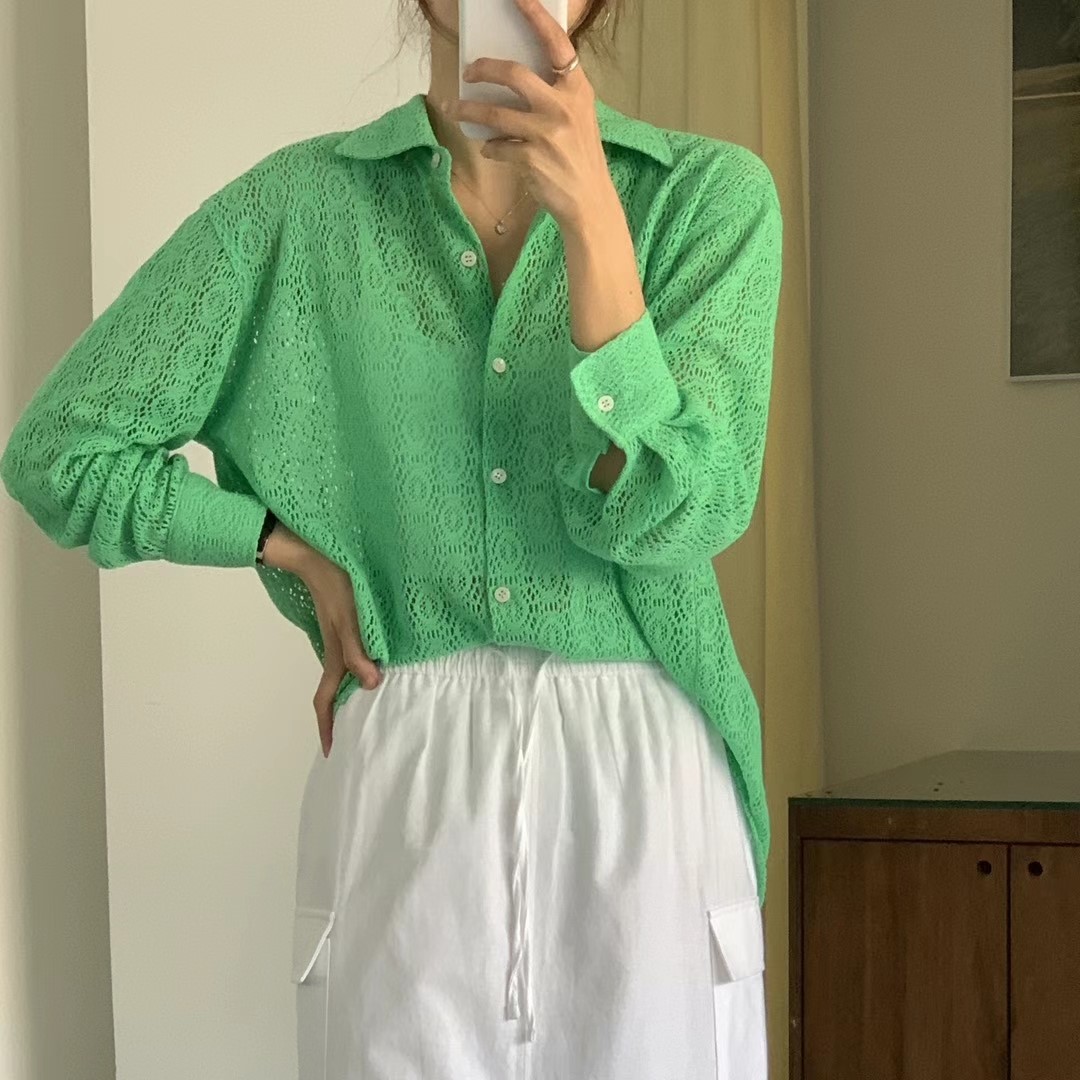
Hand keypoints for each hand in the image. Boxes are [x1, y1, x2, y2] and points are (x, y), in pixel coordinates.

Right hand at [261, 522, 381, 756]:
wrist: (317, 554)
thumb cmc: (336, 586)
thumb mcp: (350, 619)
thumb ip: (358, 651)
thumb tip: (372, 684)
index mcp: (334, 656)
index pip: (325, 700)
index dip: (327, 726)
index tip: (331, 751)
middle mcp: (335, 651)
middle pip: (333, 693)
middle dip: (339, 717)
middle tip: (353, 736)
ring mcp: (338, 638)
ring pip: (342, 675)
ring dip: (349, 694)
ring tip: (364, 709)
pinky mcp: (344, 623)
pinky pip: (349, 656)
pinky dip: (357, 670)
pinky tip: (372, 667)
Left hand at [446, 0, 618, 229]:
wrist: (590, 201)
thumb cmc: (580, 158)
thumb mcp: (578, 117)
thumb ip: (555, 95)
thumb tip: (515, 78)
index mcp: (577, 90)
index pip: (556, 43)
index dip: (535, 17)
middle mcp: (563, 107)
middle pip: (514, 74)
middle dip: (484, 69)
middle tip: (468, 72)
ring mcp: (547, 134)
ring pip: (495, 114)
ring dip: (470, 111)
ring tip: (455, 110)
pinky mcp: (532, 159)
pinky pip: (498, 147)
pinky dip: (491, 147)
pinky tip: (492, 149)